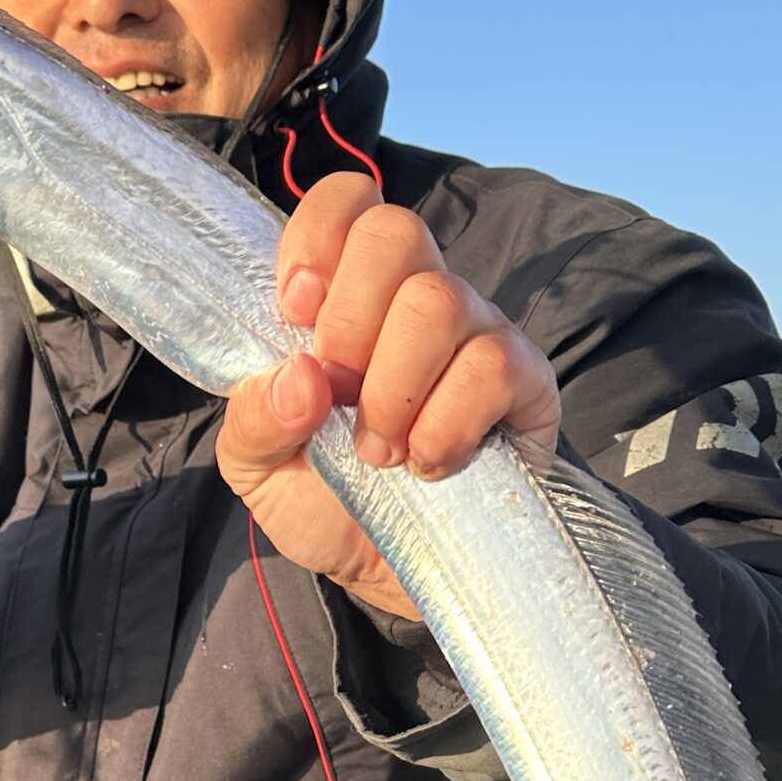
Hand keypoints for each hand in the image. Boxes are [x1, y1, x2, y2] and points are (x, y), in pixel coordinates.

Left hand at [216, 173, 559, 622]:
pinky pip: (494, 365)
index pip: (348, 204)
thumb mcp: (257, 469)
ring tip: (380, 453)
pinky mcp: (528, 383)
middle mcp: (414, 299)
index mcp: (344, 297)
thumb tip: (300, 377)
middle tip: (339, 397)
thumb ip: (254, 420)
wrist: (384, 576)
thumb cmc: (324, 502)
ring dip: (394, 390)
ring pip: (440, 302)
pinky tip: (430, 464)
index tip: (296, 314)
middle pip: (397, 232)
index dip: (318, 239)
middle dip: (350, 322)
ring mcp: (477, 333)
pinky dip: (446, 425)